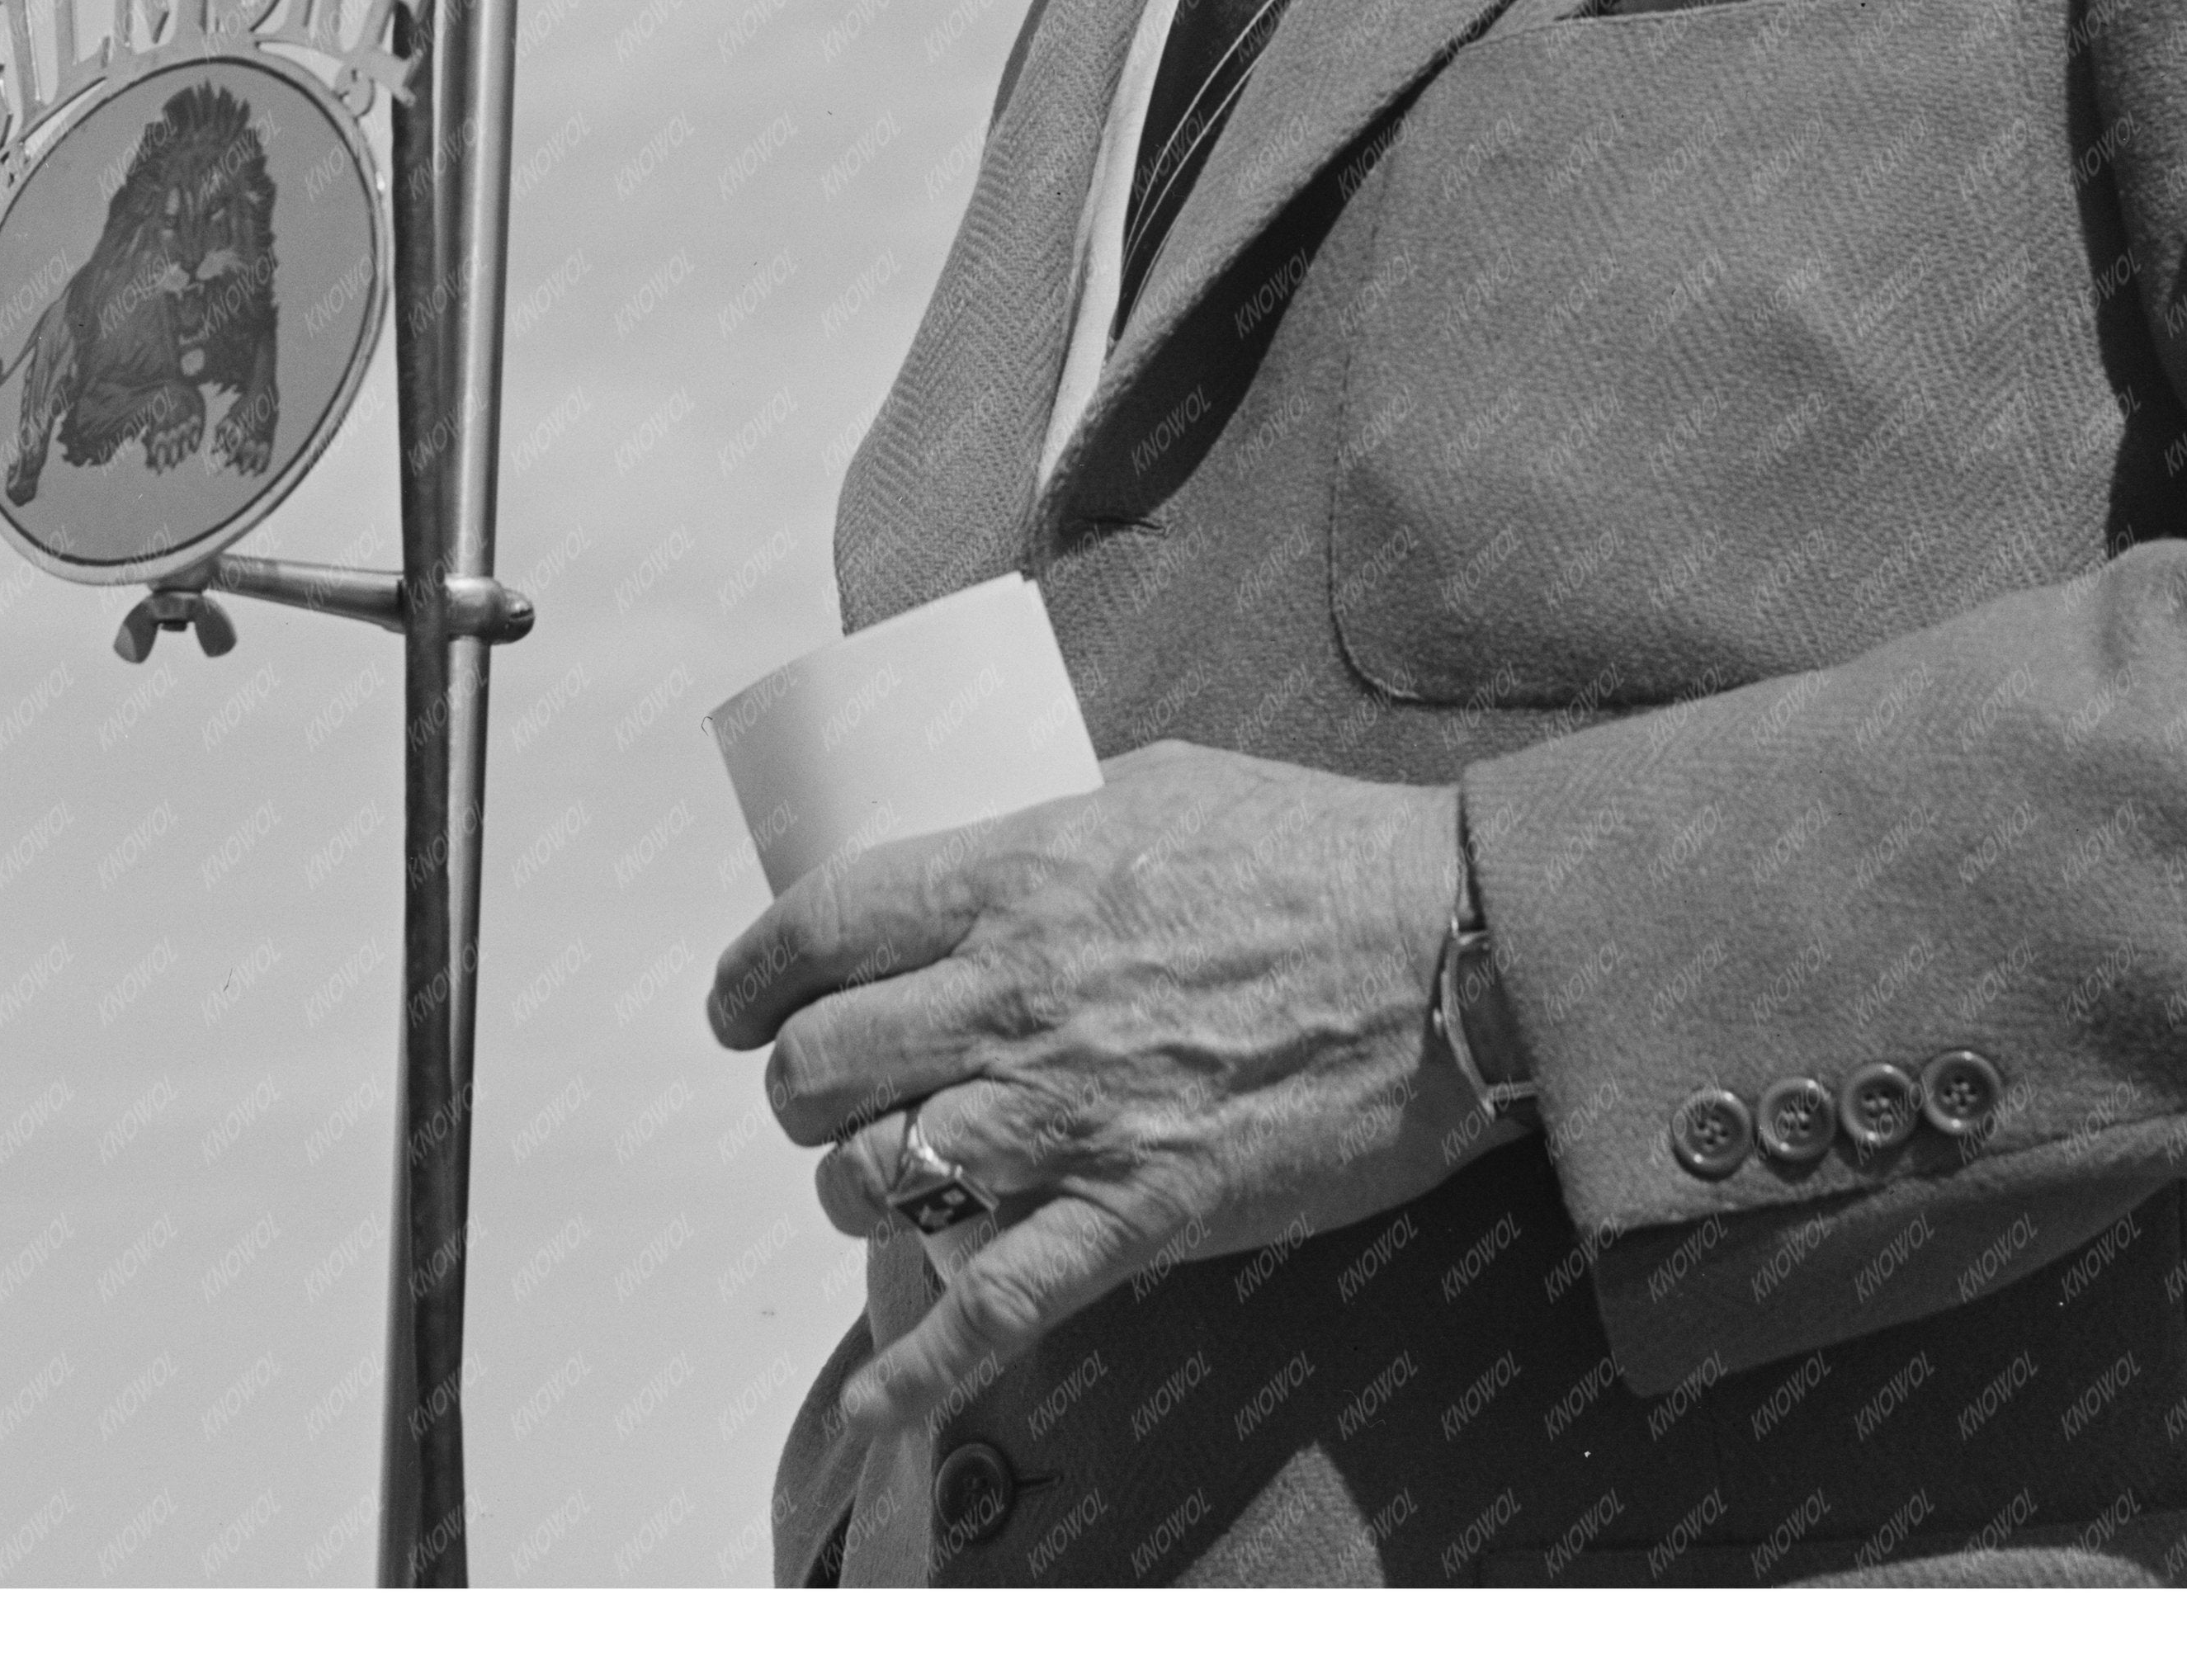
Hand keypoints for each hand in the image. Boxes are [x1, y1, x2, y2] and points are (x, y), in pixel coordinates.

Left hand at [702, 740, 1499, 1444]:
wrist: (1447, 950)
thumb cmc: (1317, 849)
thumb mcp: (1158, 783)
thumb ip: (1054, 821)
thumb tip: (987, 834)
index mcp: (1019, 877)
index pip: (826, 926)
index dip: (753, 972)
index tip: (738, 1000)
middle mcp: (1019, 995)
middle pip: (824, 1060)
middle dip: (795, 1085)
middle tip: (816, 1088)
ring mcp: (1072, 1114)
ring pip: (878, 1176)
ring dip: (853, 1188)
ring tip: (872, 1180)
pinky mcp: (1136, 1211)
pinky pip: (994, 1310)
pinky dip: (919, 1373)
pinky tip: (878, 1403)